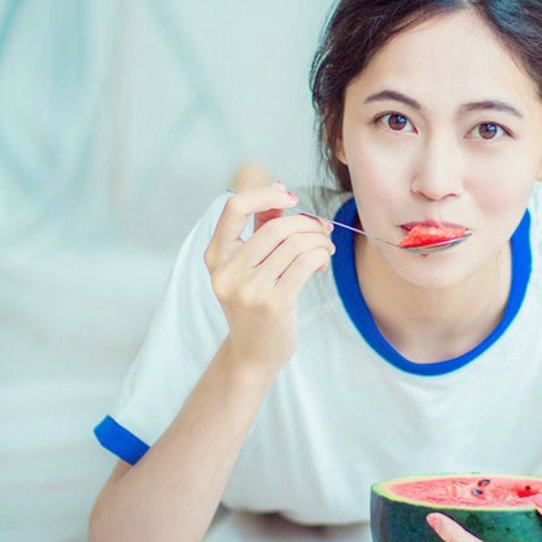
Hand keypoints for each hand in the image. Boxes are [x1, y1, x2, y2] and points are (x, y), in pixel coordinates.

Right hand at [204, 179, 333, 376]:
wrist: (253, 353)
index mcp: (216, 257)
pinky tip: (323, 262)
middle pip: (276, 227)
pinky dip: (321, 255)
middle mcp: (227, 272)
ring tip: (325, 248)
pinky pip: (306, 262)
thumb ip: (260, 229)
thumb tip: (279, 188)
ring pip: (296, 244)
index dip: (265, 195)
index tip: (289, 198)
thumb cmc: (254, 304)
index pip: (234, 208)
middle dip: (307, 223)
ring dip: (319, 241)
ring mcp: (249, 289)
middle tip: (323, 230)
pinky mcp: (274, 303)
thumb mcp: (247, 267)